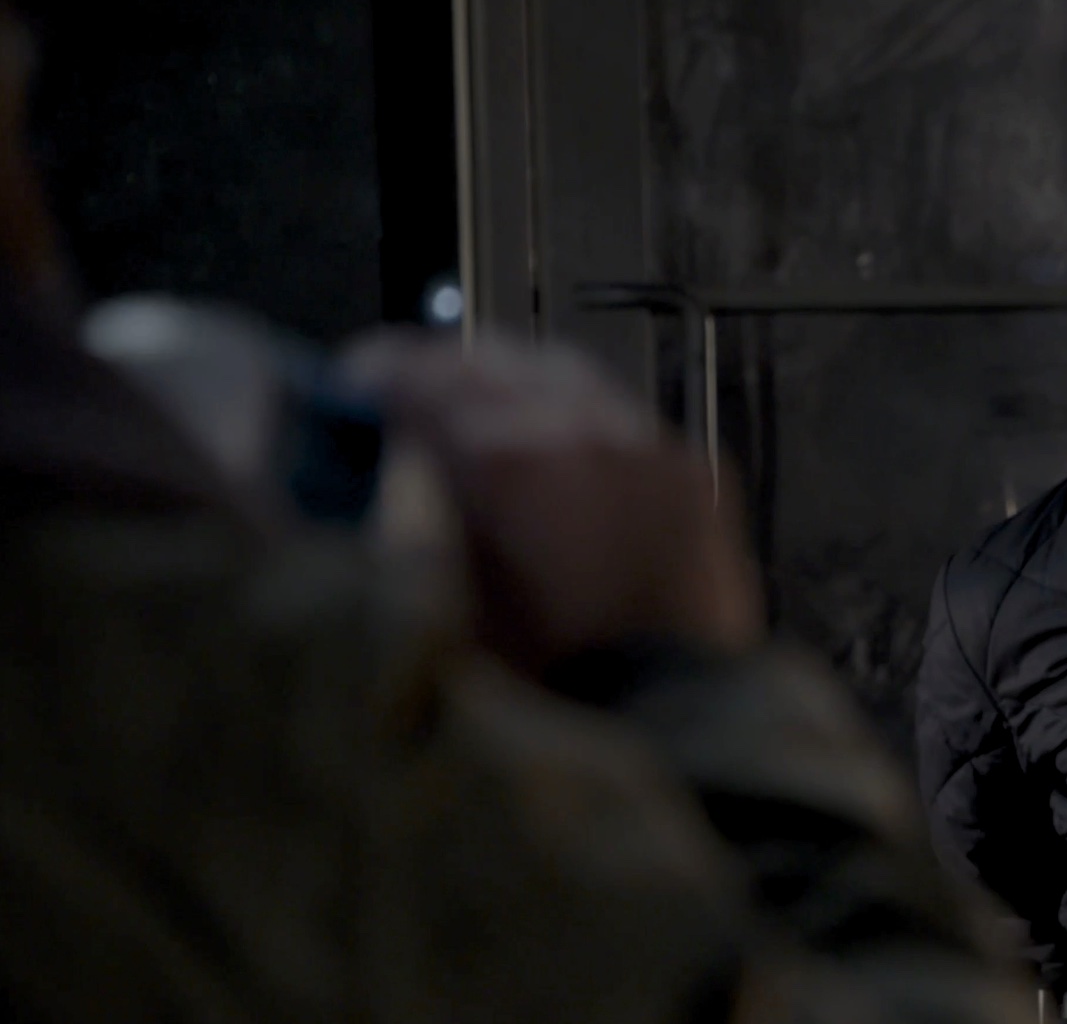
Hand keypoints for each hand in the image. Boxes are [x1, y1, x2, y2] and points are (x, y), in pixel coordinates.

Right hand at [343, 332, 763, 665]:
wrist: (668, 722)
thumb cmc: (544, 688)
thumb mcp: (437, 606)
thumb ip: (402, 517)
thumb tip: (376, 469)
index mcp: (499, 460)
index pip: (418, 377)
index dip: (377, 376)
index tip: (356, 382)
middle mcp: (575, 430)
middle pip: (491, 363)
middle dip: (444, 374)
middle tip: (412, 396)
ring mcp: (642, 445)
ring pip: (563, 377)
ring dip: (515, 388)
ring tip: (487, 419)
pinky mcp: (693, 473)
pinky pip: (624, 421)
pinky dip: (585, 427)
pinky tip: (567, 459)